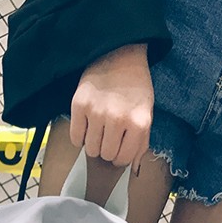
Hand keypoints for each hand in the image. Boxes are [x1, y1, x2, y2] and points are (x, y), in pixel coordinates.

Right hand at [69, 43, 153, 171]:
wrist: (119, 54)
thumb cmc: (135, 87)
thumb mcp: (146, 113)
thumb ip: (140, 143)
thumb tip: (132, 168)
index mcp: (139, 123)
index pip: (123, 159)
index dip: (120, 157)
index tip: (119, 148)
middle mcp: (118, 119)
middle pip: (105, 155)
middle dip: (107, 149)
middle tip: (109, 135)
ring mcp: (96, 112)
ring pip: (90, 149)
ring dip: (93, 143)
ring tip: (98, 129)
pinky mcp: (78, 105)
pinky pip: (75, 138)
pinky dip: (80, 136)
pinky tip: (87, 125)